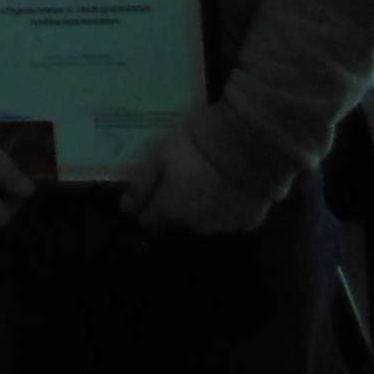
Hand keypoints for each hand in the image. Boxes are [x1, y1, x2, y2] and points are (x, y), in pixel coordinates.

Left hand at [118, 125, 275, 235]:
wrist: (247, 146)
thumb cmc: (196, 147)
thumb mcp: (159, 157)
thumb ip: (141, 184)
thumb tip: (125, 209)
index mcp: (170, 212)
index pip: (148, 222)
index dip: (147, 208)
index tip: (152, 193)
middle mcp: (195, 227)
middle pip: (178, 222)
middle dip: (177, 206)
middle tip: (184, 178)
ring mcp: (223, 227)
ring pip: (206, 220)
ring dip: (204, 206)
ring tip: (210, 180)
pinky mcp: (248, 222)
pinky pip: (232, 217)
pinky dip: (229, 206)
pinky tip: (232, 186)